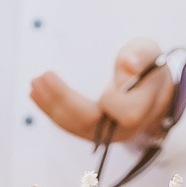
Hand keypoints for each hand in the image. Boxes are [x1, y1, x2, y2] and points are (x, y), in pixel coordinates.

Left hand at [31, 38, 174, 144]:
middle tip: (42, 76)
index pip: (125, 112)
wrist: (151, 85)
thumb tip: (127, 63)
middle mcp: (124, 129)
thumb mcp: (150, 53)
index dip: (113, 99)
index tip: (110, 79)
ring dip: (51, 106)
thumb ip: (141, 56)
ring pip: (75, 126)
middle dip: (64, 101)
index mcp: (143, 111)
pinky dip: (52, 109)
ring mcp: (105, 133)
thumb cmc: (149, 66)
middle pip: (90, 122)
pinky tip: (36, 94)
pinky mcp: (92, 130)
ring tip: (34, 84)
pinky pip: (69, 124)